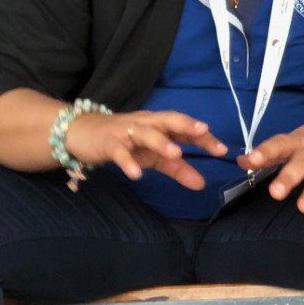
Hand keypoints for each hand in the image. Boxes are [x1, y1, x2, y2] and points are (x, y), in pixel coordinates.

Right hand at [64, 109, 226, 187]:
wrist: (81, 133)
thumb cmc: (125, 143)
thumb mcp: (153, 157)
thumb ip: (177, 169)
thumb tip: (202, 184)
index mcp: (158, 125)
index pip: (184, 126)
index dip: (202, 135)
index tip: (221, 148)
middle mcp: (145, 124)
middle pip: (167, 120)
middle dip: (186, 125)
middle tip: (203, 132)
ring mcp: (126, 132)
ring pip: (145, 133)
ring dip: (161, 142)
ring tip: (176, 154)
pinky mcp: (108, 143)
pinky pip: (119, 152)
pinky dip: (127, 162)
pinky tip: (136, 175)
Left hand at [237, 108, 303, 222]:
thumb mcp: (298, 138)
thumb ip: (272, 152)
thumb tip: (241, 162)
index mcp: (300, 140)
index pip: (280, 144)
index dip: (264, 152)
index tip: (249, 160)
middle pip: (301, 163)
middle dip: (289, 177)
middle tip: (275, 193)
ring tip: (303, 208)